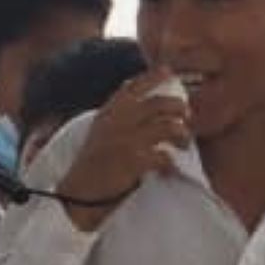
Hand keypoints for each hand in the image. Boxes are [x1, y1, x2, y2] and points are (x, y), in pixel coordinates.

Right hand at [53, 75, 192, 226]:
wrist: (78, 194)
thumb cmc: (91, 166)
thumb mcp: (98, 133)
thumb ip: (115, 118)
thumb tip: (138, 102)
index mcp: (108, 114)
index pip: (131, 88)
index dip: (151, 77)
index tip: (167, 71)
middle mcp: (117, 122)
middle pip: (159, 103)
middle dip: (179, 107)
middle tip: (186, 117)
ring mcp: (127, 140)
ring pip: (169, 126)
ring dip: (182, 135)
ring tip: (184, 145)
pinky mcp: (135, 161)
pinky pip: (165, 156)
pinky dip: (170, 163)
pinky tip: (168, 169)